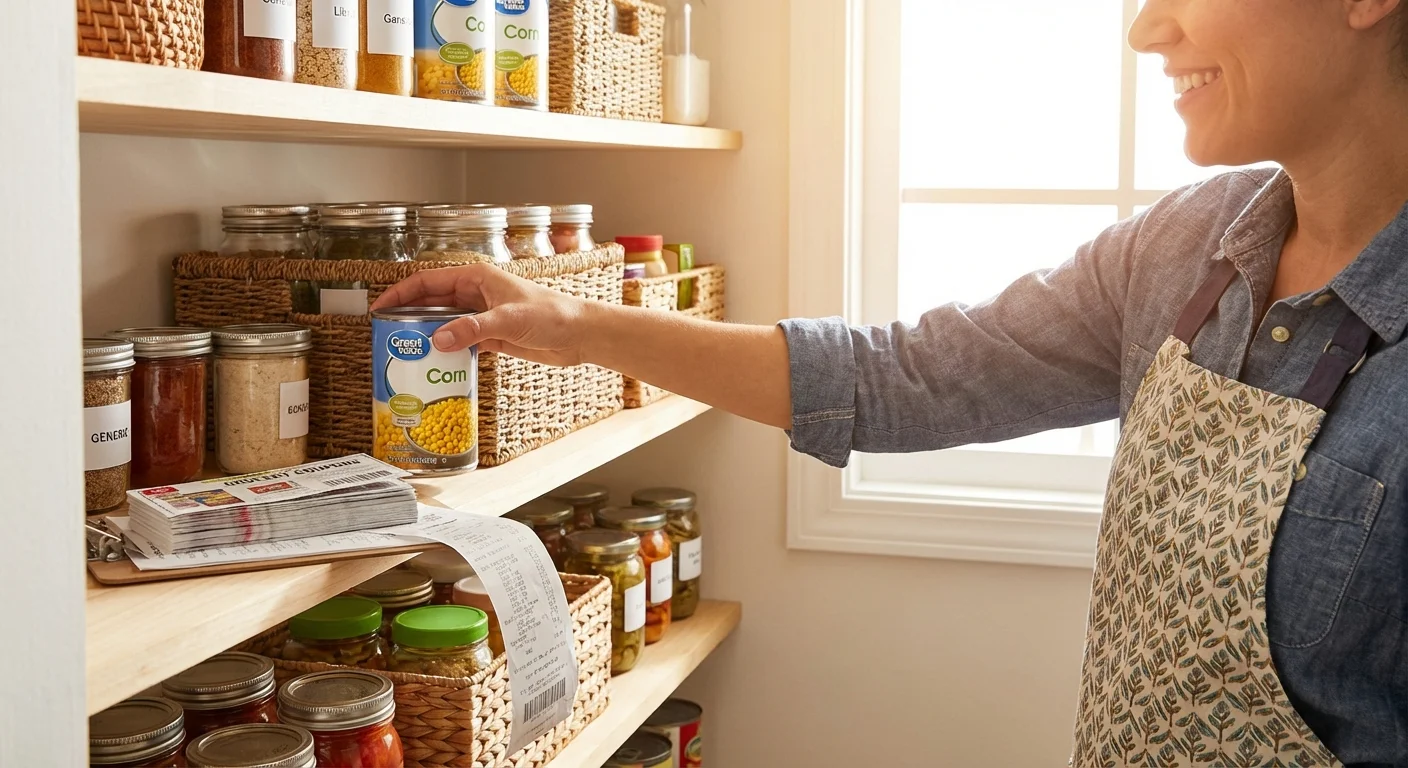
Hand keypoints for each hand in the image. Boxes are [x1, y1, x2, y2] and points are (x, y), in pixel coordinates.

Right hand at [371, 264, 594, 366]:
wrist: (580, 334)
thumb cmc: (553, 314)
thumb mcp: (508, 319)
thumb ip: (472, 328)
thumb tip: (437, 339)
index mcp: (476, 278)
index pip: (428, 281)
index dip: (401, 292)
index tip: (380, 308)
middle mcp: (476, 294)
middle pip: (431, 302)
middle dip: (408, 316)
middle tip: (387, 335)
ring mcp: (483, 315)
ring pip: (444, 323)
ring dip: (427, 335)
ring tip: (405, 353)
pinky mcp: (491, 336)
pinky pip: (460, 341)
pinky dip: (446, 350)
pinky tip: (433, 363)